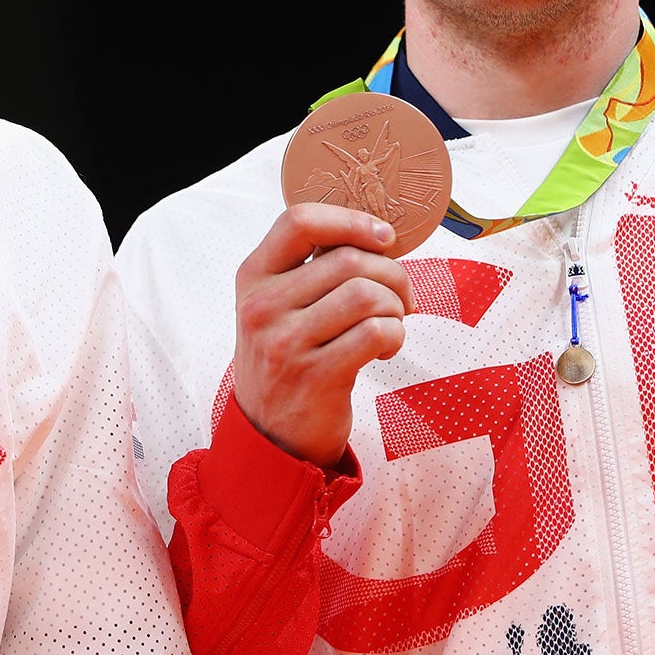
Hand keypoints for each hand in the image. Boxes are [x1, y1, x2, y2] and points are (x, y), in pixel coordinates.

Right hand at [233, 203, 413, 468]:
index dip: (351, 220)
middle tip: (401, 296)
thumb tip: (374, 234)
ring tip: (391, 322)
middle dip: (392, 273)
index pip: (299, 221)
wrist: (269, 434)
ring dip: (395, 306)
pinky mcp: (317, 376)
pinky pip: (377, 333)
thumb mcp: (275, 307)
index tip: (383, 236)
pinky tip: (385, 348)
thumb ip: (309, 269)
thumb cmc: (285, 359)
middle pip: (349, 260)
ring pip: (367, 294)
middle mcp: (263, 306)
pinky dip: (395, 336)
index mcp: (253, 277)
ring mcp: (287, 342)